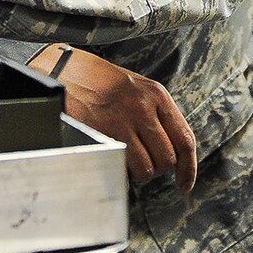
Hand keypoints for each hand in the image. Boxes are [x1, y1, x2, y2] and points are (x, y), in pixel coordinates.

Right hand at [32, 46, 196, 192]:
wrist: (64, 69)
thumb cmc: (99, 81)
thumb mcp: (136, 87)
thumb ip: (156, 114)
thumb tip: (171, 149)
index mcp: (156, 95)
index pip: (184, 139)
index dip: (188, 168)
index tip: (184, 183)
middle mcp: (143, 107)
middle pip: (167, 158)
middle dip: (158, 168)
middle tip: (144, 164)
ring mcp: (121, 121)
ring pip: (146, 168)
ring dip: (138, 172)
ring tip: (125, 159)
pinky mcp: (100, 133)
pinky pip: (121, 166)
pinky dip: (120, 170)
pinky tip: (113, 159)